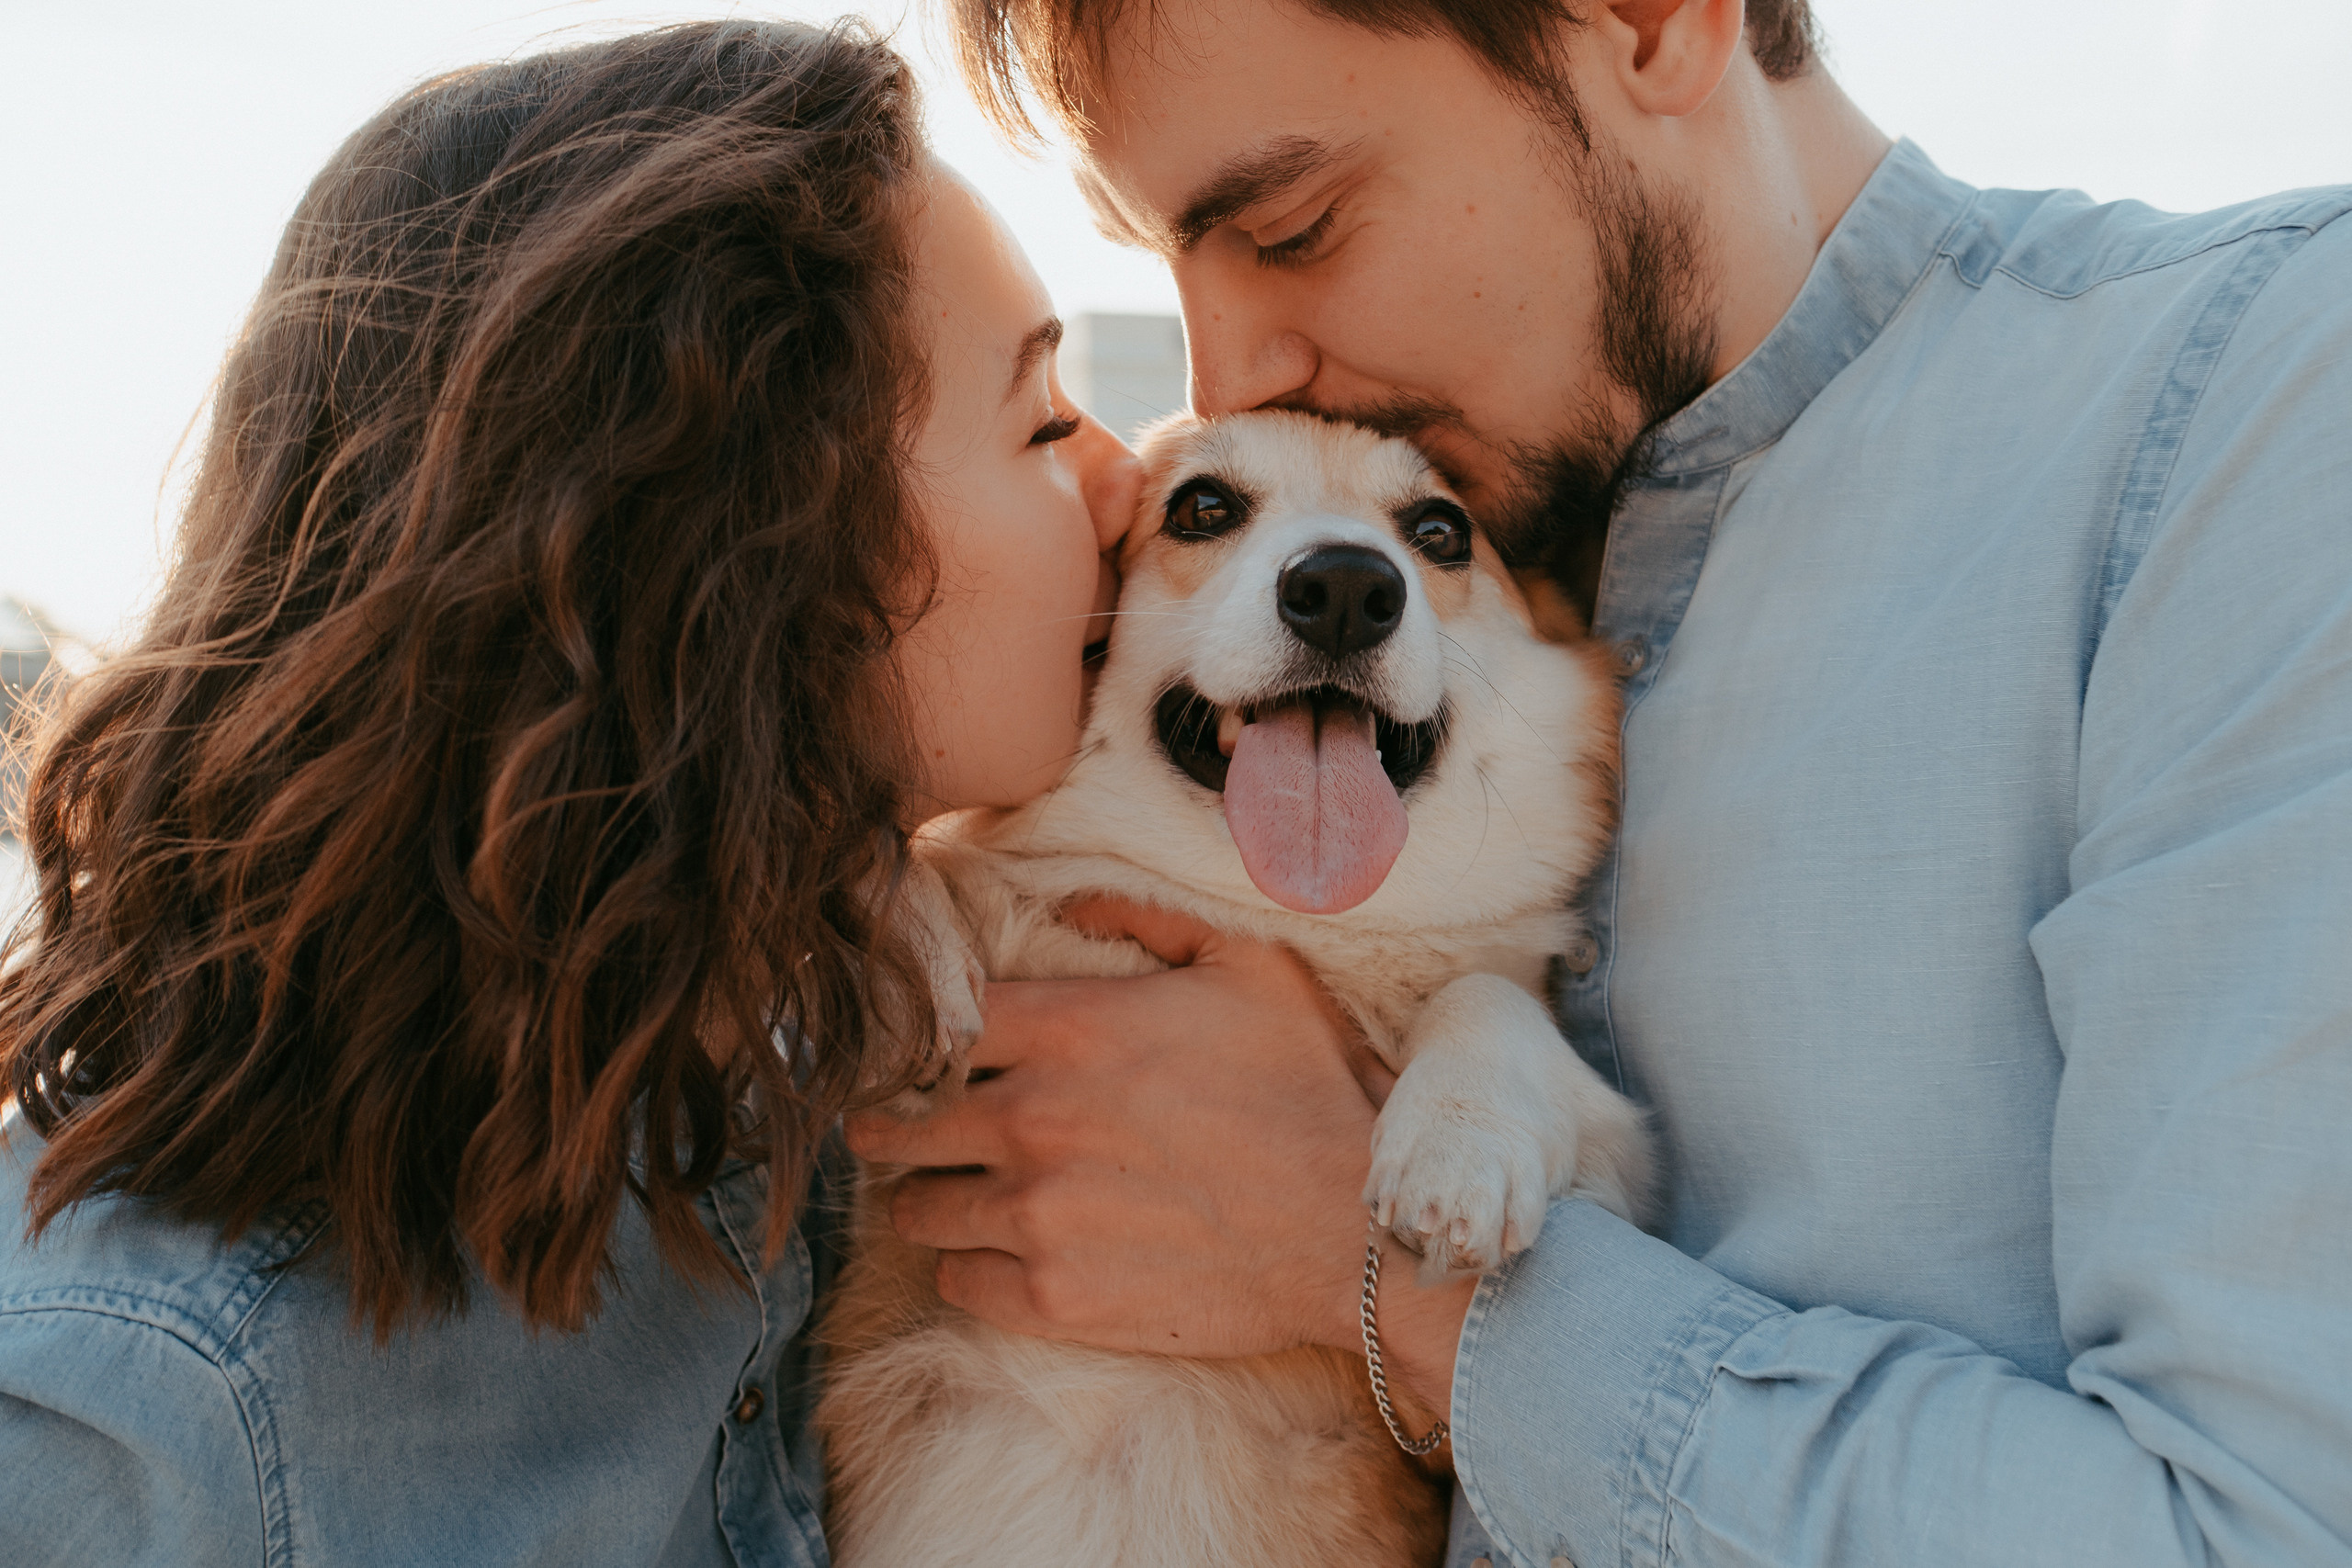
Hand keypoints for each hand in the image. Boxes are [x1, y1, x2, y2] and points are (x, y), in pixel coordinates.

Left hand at [845, 898, 1473, 1404]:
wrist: (1354, 1233)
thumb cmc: (1310, 1092)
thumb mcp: (1252, 969)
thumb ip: (1150, 922)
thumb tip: (1072, 905)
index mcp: (1069, 1028)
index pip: (935, 1019)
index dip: (919, 1034)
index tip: (915, 1052)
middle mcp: (1032, 1117)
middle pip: (902, 1120)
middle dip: (893, 1121)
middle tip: (893, 1128)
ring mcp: (1035, 1214)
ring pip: (916, 1207)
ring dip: (924, 1198)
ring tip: (940, 1196)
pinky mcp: (1051, 1297)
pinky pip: (955, 1281)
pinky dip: (964, 1266)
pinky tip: (990, 1254)